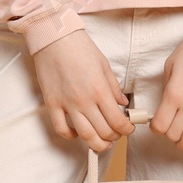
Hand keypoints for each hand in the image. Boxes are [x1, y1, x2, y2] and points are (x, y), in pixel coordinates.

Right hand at [31, 31, 131, 151]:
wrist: (53, 37)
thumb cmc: (79, 47)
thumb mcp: (104, 64)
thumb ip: (114, 87)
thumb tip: (123, 103)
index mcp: (99, 89)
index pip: (118, 121)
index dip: (127, 129)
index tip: (129, 128)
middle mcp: (84, 100)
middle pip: (104, 132)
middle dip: (115, 137)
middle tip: (118, 133)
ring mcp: (67, 104)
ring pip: (85, 136)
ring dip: (97, 144)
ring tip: (103, 142)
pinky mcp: (52, 104)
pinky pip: (62, 129)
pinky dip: (71, 136)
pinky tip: (78, 133)